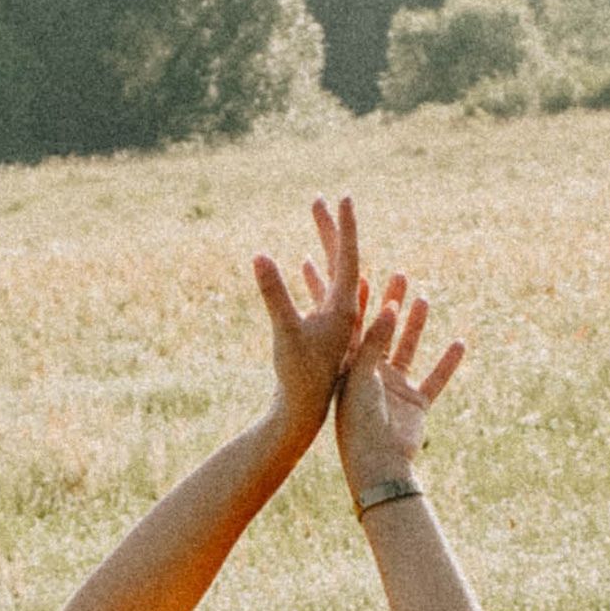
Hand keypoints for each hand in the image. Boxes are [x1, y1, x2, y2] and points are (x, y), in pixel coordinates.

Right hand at [252, 196, 366, 439]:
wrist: (301, 414)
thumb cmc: (297, 377)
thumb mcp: (285, 332)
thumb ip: (274, 294)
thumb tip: (260, 255)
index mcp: (344, 308)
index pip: (348, 257)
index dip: (345, 226)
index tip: (345, 197)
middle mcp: (344, 312)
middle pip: (342, 260)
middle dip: (330, 228)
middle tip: (321, 198)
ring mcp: (334, 322)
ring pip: (332, 275)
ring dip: (324, 245)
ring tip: (317, 217)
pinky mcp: (321, 333)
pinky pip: (321, 294)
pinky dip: (315, 275)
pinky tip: (305, 263)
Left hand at [333, 273, 463, 502]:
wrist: (378, 466)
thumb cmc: (359, 425)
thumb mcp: (361, 378)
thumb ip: (374, 343)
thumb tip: (389, 307)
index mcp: (350, 369)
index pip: (352, 326)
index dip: (356, 301)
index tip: (361, 272)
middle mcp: (372, 375)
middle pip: (382, 332)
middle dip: (390, 303)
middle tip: (398, 275)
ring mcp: (395, 389)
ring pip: (409, 349)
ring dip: (416, 325)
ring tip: (423, 298)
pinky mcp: (416, 403)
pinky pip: (435, 378)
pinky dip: (447, 363)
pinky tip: (460, 343)